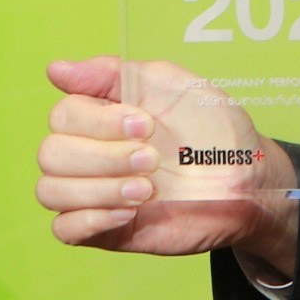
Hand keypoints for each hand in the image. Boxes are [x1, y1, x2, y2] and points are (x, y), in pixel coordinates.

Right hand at [36, 59, 298, 274]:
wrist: (248, 179)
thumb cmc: (212, 127)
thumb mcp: (170, 84)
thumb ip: (112, 73)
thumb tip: (55, 70)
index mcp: (100, 115)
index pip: (62, 115)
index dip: (98, 121)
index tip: (147, 124)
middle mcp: (89, 152)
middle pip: (51, 154)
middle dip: (103, 157)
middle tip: (152, 159)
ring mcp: (95, 192)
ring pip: (51, 191)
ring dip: (98, 188)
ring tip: (147, 189)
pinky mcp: (106, 229)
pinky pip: (64, 230)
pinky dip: (90, 219)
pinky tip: (129, 212)